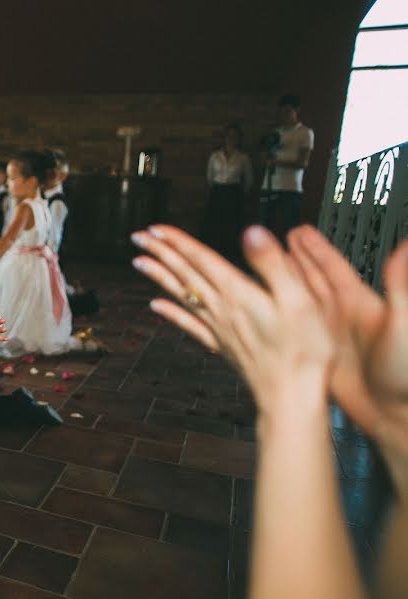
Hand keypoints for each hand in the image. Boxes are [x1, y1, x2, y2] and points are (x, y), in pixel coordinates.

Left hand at [131, 225, 333, 417]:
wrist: (291, 398)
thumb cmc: (304, 352)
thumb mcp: (299, 299)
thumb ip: (272, 263)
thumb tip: (251, 232)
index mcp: (238, 294)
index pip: (201, 259)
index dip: (178, 241)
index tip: (156, 227)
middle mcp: (222, 310)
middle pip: (185, 274)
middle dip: (161, 252)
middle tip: (138, 236)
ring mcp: (219, 328)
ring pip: (182, 295)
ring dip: (160, 276)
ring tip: (139, 262)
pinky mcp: (222, 345)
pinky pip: (189, 325)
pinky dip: (171, 313)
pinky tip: (156, 307)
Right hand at [288, 225, 407, 493]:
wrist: (398, 417)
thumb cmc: (407, 374)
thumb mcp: (403, 323)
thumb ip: (401, 283)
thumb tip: (406, 248)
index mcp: (361, 304)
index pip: (333, 267)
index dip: (317, 248)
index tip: (301, 232)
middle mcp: (343, 317)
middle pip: (314, 280)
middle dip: (299, 259)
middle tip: (280, 242)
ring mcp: (331, 338)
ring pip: (303, 303)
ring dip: (288, 285)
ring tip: (271, 270)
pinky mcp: (321, 358)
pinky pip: (296, 331)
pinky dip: (282, 319)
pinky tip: (271, 315)